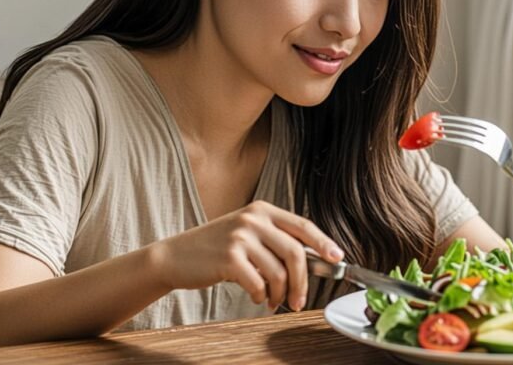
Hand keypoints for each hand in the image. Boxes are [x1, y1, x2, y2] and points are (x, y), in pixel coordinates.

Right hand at [158, 200, 343, 311]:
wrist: (175, 256)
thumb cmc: (214, 249)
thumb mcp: (246, 234)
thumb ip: (274, 241)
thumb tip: (312, 262)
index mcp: (262, 210)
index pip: (302, 225)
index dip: (324, 242)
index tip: (337, 257)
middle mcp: (253, 219)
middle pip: (296, 252)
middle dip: (303, 282)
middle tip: (299, 301)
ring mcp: (240, 236)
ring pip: (279, 273)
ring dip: (280, 294)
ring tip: (272, 301)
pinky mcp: (229, 257)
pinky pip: (258, 284)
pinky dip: (260, 296)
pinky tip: (255, 297)